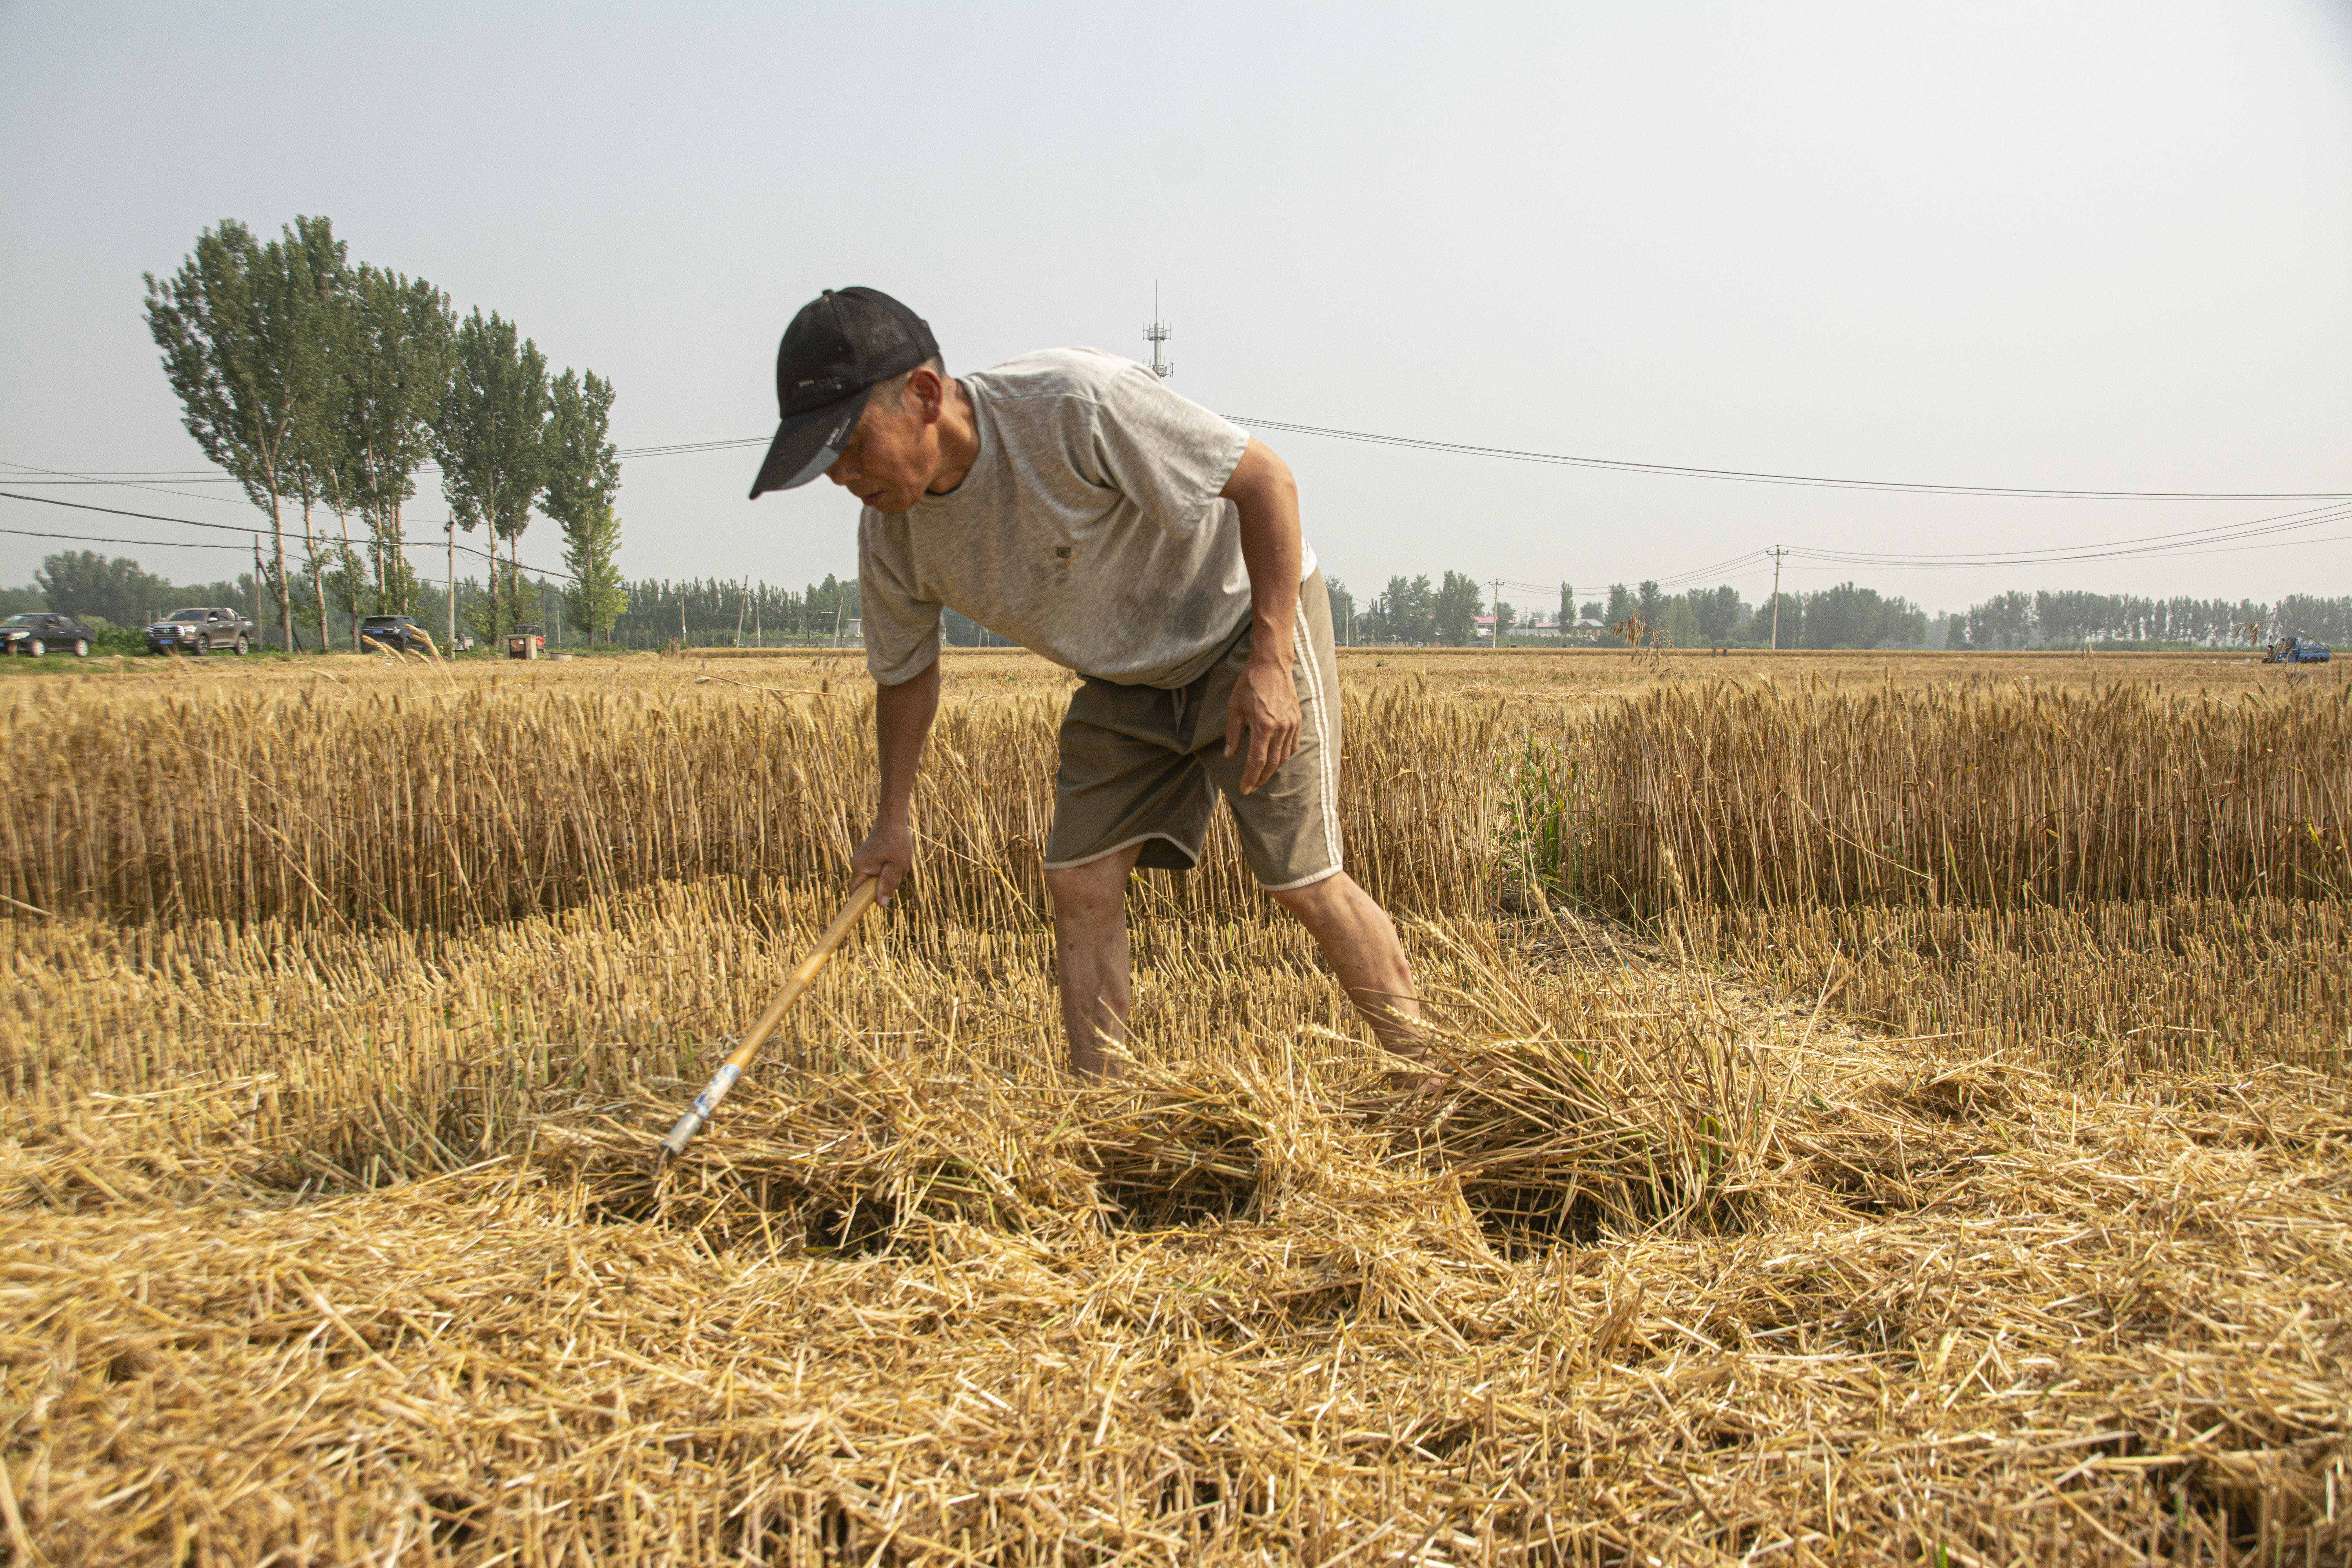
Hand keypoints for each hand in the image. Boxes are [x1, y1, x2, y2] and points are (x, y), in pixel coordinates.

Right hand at [849, 817, 913, 902]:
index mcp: (860, 867)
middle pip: (870, 886)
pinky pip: (879, 869)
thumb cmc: (896, 840)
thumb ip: (888, 885)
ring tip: (898, 861)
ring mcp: (863, 859)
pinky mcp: (870, 856)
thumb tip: (881, 905)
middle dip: (885, 883)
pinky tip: (897, 858)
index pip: (856, 893)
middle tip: (897, 870)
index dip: (865, 901)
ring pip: (877, 877)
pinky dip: (890, 867)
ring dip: (890, 874)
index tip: (878, 901)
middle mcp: (857, 863)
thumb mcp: (896, 866)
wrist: (893, 819)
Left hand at [1223, 654, 1300, 794]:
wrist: (1272, 665)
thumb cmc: (1250, 684)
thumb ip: (1233, 733)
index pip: (1257, 760)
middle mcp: (1280, 728)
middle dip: (1261, 778)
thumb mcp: (1235, 707)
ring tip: (1261, 775)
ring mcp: (1291, 724)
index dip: (1251, 777)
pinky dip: (1284, 756)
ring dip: (1273, 769)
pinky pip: (1293, 745)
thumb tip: (1230, 755)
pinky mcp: (1297, 719)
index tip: (1244, 788)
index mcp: (1263, 726)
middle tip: (1252, 786)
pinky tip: (1276, 759)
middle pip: (1272, 763)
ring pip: (1284, 756)